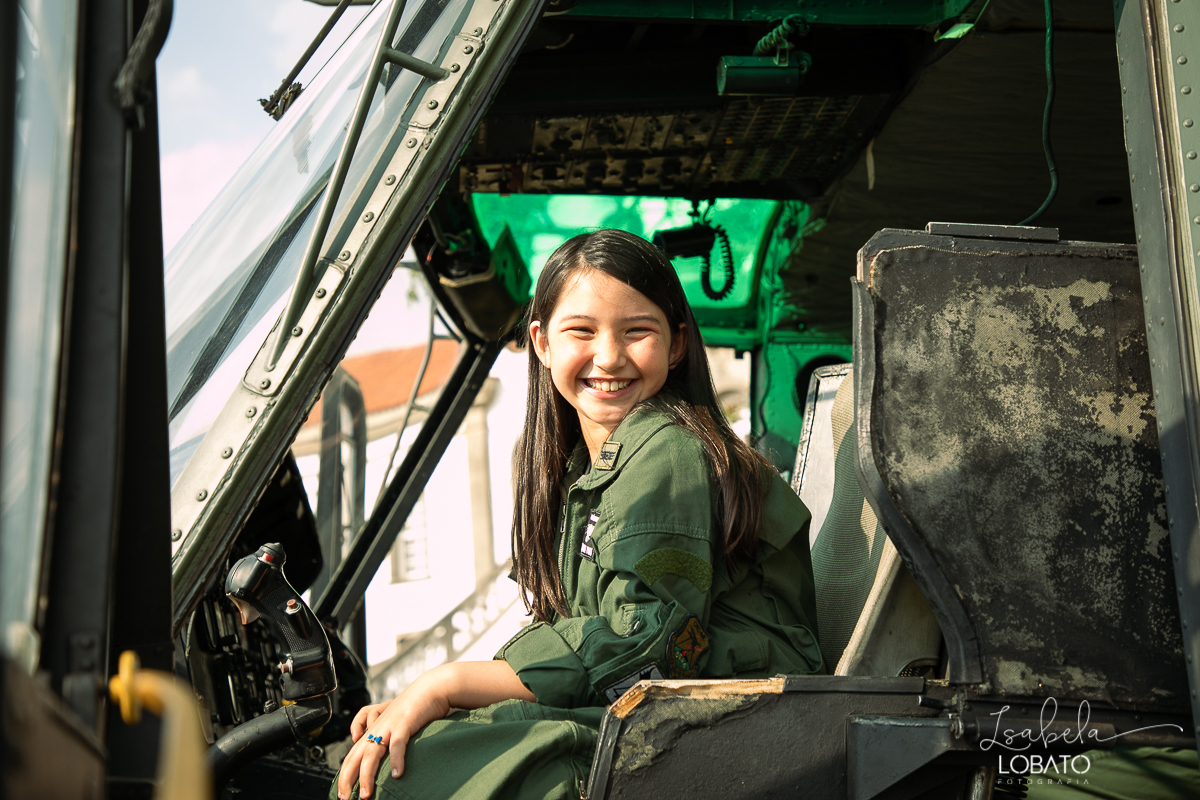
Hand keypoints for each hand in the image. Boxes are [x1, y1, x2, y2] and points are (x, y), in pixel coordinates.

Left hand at [337, 672, 451, 798]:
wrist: (430, 688)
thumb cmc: (413, 707)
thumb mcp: (392, 720)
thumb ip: (381, 732)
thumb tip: (374, 748)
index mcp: (373, 730)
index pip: (352, 755)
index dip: (345, 774)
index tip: (343, 793)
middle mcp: (377, 728)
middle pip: (355, 756)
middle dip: (348, 779)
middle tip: (344, 797)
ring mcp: (389, 725)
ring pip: (372, 753)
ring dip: (367, 775)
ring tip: (366, 794)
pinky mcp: (405, 723)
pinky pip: (397, 744)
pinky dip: (395, 760)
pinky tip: (396, 775)